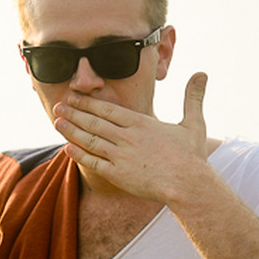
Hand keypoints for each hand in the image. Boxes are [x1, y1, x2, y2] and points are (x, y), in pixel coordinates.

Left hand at [53, 72, 209, 202]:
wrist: (188, 185)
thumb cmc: (191, 156)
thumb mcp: (193, 123)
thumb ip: (193, 97)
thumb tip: (202, 73)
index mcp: (140, 124)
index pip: (107, 109)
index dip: (88, 102)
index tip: (74, 96)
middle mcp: (126, 137)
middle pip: (94, 122)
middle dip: (74, 112)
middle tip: (58, 104)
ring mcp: (120, 156)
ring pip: (90, 140)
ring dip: (71, 130)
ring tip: (56, 121)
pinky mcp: (118, 175)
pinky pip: (94, 163)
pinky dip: (79, 155)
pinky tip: (66, 148)